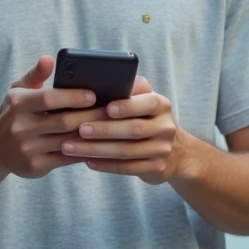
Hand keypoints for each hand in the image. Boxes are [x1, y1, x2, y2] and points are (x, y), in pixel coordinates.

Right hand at [0, 57, 108, 178]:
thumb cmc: (13, 113)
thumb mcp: (18, 90)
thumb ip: (36, 75)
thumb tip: (49, 59)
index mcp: (18, 104)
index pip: (49, 99)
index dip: (73, 97)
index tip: (94, 95)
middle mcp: (20, 127)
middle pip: (63, 122)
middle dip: (91, 116)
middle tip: (112, 111)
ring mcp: (27, 149)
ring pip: (68, 142)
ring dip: (91, 135)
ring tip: (111, 126)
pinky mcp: (35, 167)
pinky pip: (66, 160)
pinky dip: (84, 152)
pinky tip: (98, 144)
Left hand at [61, 76, 186, 184]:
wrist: (175, 152)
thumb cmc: (147, 118)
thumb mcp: (144, 99)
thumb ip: (129, 89)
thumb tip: (101, 80)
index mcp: (161, 105)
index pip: (147, 103)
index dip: (127, 107)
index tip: (107, 108)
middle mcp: (165, 127)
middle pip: (133, 129)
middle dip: (104, 130)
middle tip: (80, 129)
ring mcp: (162, 150)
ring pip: (126, 151)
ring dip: (97, 149)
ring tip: (72, 147)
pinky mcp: (156, 169)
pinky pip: (127, 168)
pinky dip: (105, 165)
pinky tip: (87, 161)